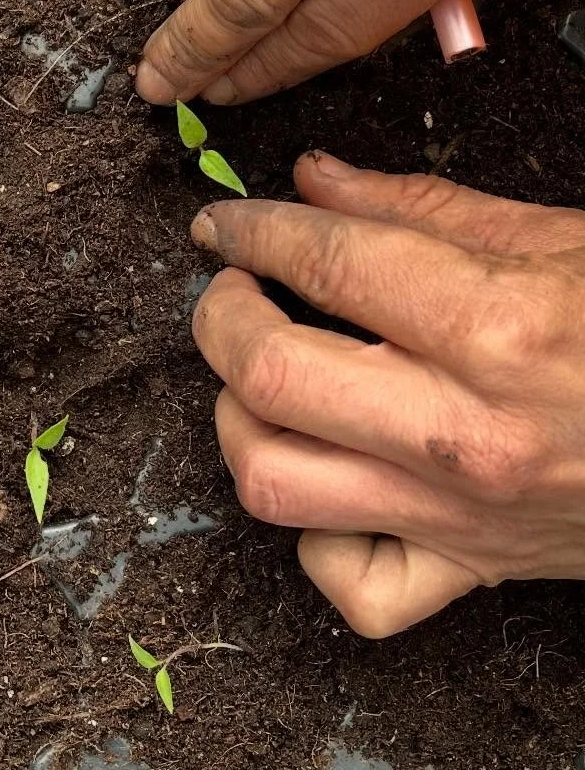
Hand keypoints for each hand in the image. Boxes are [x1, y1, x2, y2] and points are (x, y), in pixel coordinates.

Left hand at [191, 152, 584, 636]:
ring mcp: (460, 514)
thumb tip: (311, 181)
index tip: (224, 220)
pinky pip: (352, 588)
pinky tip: (336, 486)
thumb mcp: (561, 240)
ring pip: (274, 486)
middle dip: (218, 316)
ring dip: (239, 423)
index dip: (252, 229)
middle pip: (267, 375)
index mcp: (499, 326)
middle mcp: (465, 430)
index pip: (325, 263)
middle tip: (229, 288)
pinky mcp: (473, 574)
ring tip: (259, 380)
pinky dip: (318, 541)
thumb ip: (421, 210)